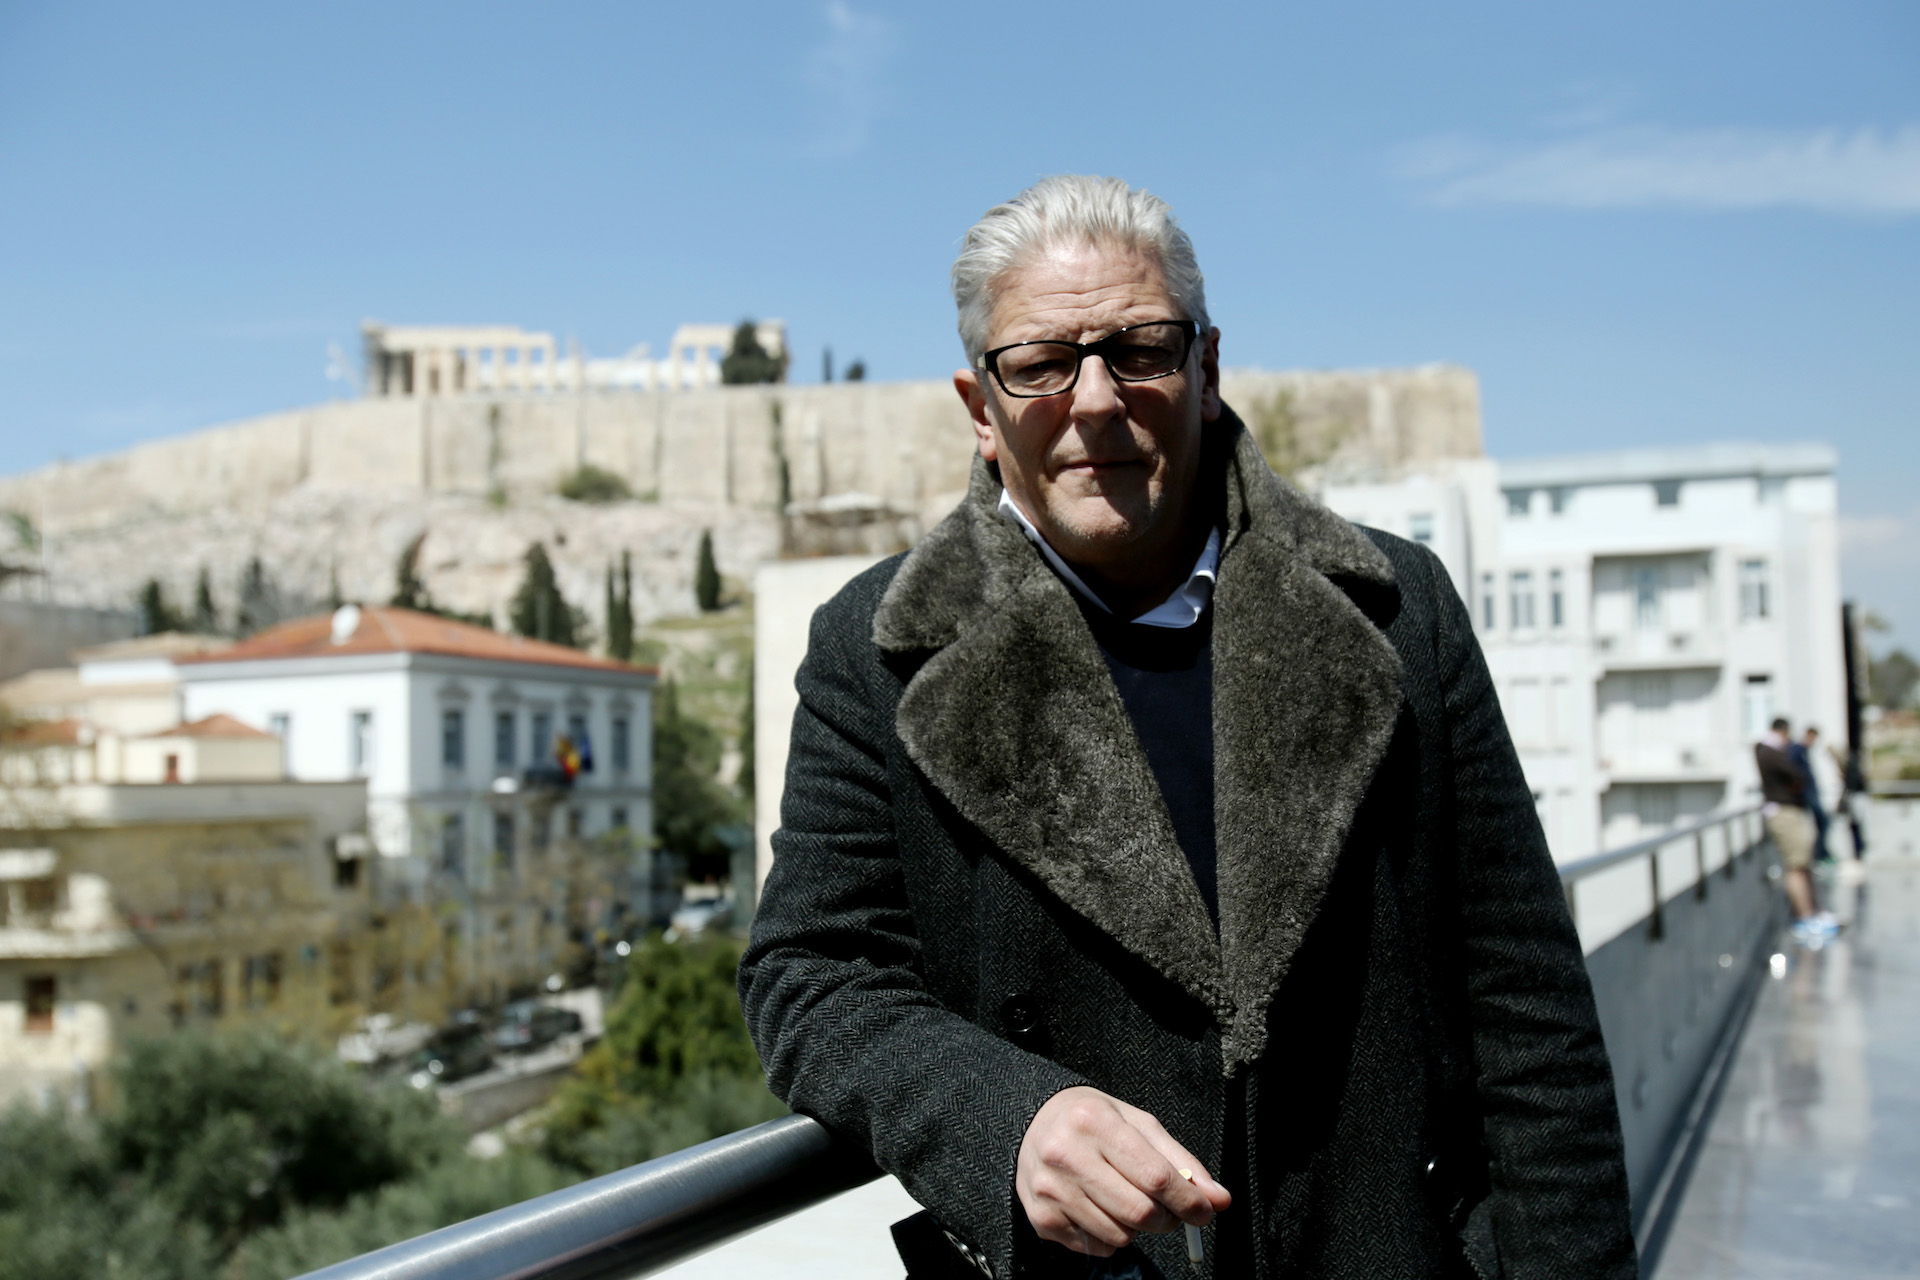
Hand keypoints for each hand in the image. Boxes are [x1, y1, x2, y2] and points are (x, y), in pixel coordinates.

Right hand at [1016, 1086, 1230, 1256]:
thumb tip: (1219, 1199)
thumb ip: (1180, 1162)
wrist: (1033, 1125)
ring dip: (1137, 1228)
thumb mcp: (1138, 1125)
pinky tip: (1100, 1208)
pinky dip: (1110, 1236)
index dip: (1188, 1200)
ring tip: (1126, 1200)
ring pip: (1120, 1235)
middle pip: (1139, 1212)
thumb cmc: (1094, 1122)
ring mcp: (1049, 1190)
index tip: (1205, 1210)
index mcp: (1095, 1123)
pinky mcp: (1041, 1219)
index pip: (1154, 1176)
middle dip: (1167, 1219)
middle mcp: (1065, 1155)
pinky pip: (1097, 1248)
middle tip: (1168, 1211)